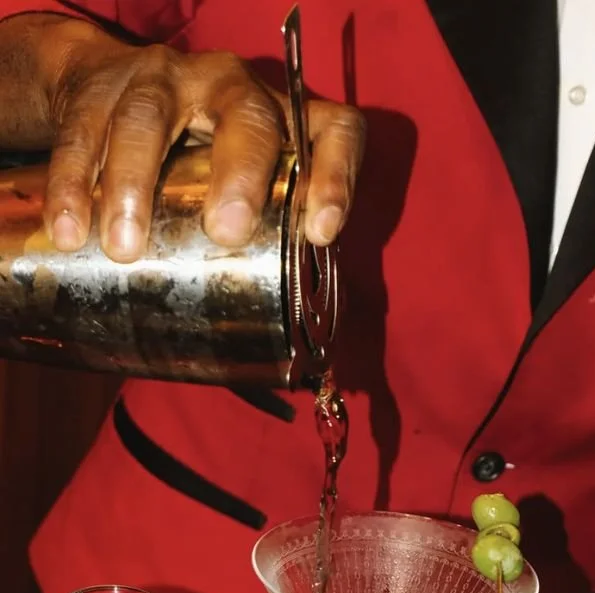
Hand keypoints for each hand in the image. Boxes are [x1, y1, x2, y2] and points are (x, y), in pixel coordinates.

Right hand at [43, 21, 364, 261]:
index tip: (320, 231)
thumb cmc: (196, 160)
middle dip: (239, 174)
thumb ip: (259, 231)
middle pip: (246, 118)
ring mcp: (164, 82)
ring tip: (125, 247)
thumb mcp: (240, 184)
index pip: (332, 130)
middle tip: (226, 232)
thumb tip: (272, 321)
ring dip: (133, 185)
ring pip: (148, 119)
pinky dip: (74, 184)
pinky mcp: (100, 90)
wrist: (109, 91)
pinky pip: (84, 132)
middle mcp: (231, 88)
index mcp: (281, 118)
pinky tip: (69, 231)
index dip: (336, 176)